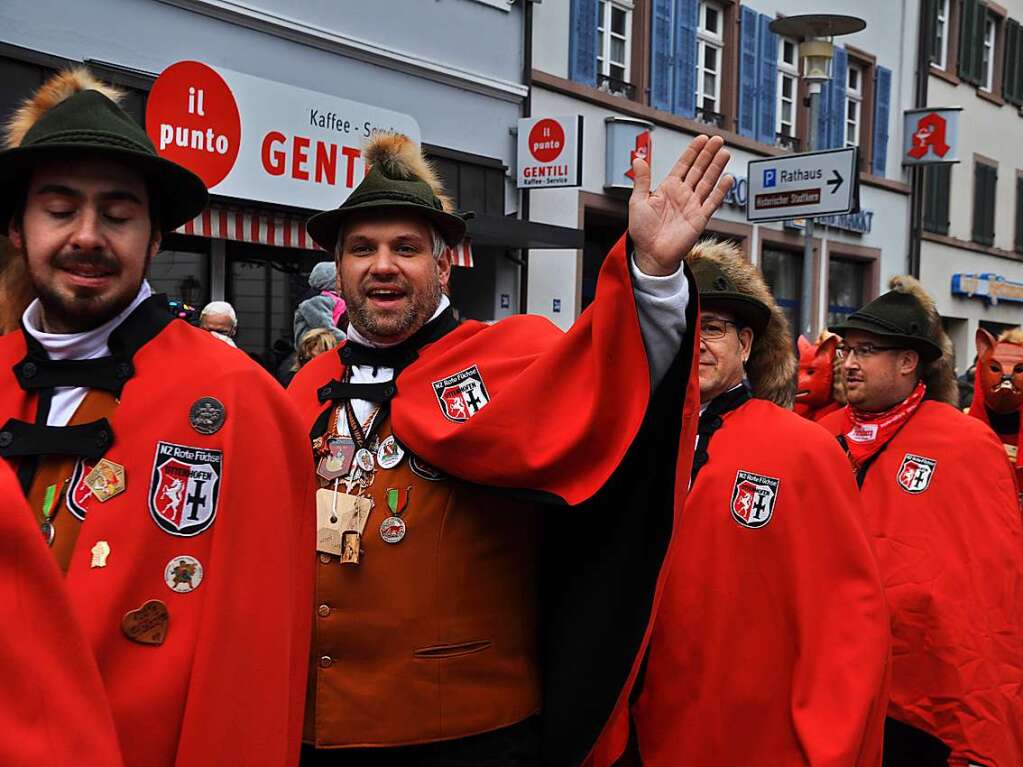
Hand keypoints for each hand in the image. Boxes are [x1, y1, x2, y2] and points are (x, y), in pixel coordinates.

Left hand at [629, 135, 732, 276]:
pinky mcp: (700, 218)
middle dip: (708, 154)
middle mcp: (682, 195)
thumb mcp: (637, 201)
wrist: (651, 255)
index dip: (692, 151)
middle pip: (699, 170)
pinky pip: (713, 202)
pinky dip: (721, 191)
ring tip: (724, 153)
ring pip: (708, 182)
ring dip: (716, 167)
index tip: (701, 139)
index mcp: (668, 189)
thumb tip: (638, 160)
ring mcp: (692, 206)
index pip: (683, 165)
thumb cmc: (643, 232)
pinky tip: (727, 178)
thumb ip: (641, 180)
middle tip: (717, 140)